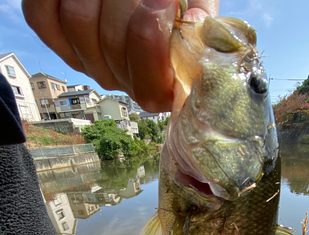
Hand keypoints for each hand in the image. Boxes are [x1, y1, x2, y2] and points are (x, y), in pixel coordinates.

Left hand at [22, 0, 218, 111]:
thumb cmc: (170, 1)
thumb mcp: (196, 6)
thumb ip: (202, 17)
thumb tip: (195, 25)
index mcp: (159, 86)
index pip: (148, 88)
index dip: (152, 40)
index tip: (167, 1)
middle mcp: (120, 80)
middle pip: (113, 41)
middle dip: (129, 0)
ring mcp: (86, 60)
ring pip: (79, 22)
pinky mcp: (55, 37)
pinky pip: (41, 16)